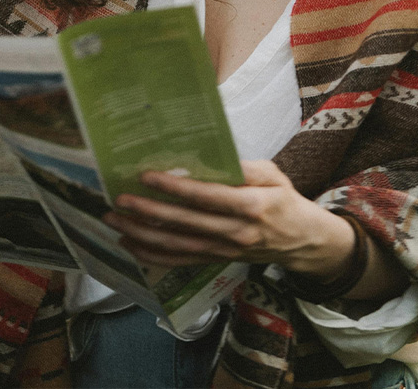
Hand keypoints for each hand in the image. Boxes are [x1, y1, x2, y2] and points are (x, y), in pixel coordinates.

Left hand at [103, 160, 355, 280]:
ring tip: (114, 220)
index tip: (147, 176)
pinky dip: (151, 255)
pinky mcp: (216, 261)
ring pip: (177, 245)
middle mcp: (235, 232)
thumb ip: (244, 167)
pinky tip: (128, 244)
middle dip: (148, 212)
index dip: (175, 188)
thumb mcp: (274, 175)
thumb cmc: (284, 201)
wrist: (303, 242)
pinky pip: (179, 261)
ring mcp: (223, 251)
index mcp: (251, 205)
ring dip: (142, 234)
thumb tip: (209, 157)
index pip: (207, 196)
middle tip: (120, 199)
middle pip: (185, 223)